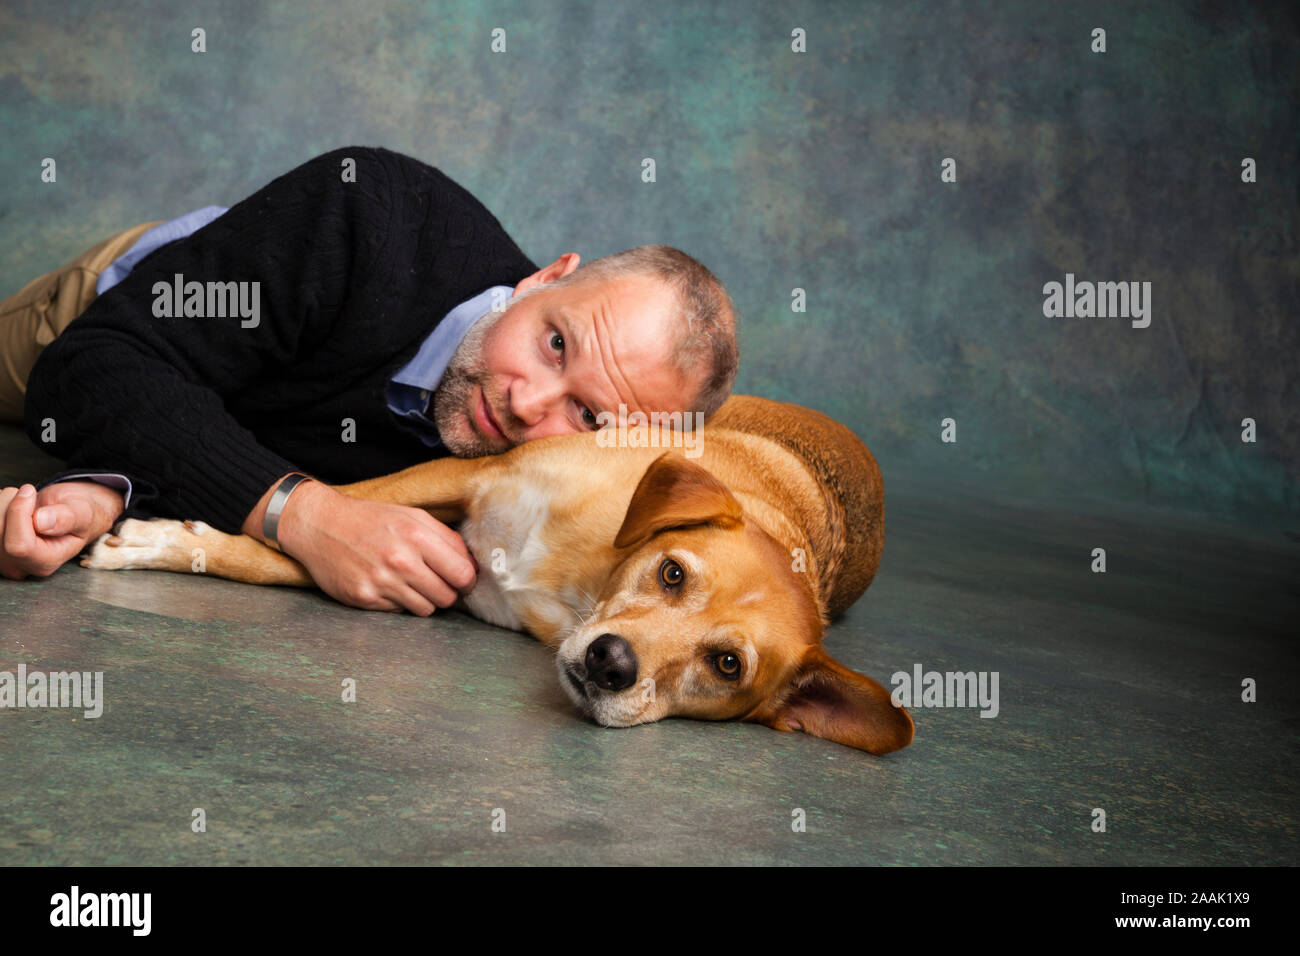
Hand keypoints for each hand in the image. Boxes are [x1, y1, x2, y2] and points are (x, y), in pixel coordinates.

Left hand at [0, 481, 124, 579]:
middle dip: (10, 505)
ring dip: (2, 503)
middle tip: (30, 493)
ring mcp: (1, 559)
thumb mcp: (82, 513)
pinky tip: (9, 507)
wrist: (66, 515)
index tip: (29, 491)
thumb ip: (66, 518)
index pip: (18, 546)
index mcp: (45, 563)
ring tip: (22, 500)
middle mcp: (19, 567)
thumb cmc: (75, 515)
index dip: (19, 514)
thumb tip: (42, 521)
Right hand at [275, 480, 476, 614]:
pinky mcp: (364, 598)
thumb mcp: (412, 516)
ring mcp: (381, 582)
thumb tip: (472, 564)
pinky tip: (388, 585)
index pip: (463, 574)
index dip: (467, 580)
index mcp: (417, 536)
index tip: (463, 580)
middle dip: (447, 592)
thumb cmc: (370, 519)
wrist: (320, 526)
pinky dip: (399, 603)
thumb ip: (445, 538)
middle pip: (446, 597)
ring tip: (411, 583)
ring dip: (424, 600)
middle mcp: (400, 561)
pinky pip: (399, 612)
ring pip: (425, 610)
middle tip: (437, 582)